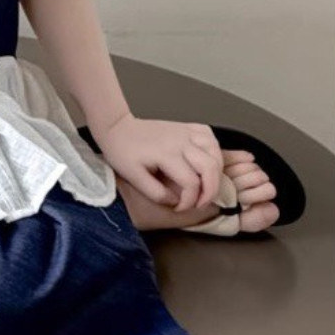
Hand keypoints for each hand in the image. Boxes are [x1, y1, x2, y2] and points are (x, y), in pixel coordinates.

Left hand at [91, 114, 224, 212]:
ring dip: (217, 172)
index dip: (190, 202)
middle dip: (211, 191)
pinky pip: (210, 136)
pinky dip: (214, 150)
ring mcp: (185, 132)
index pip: (191, 183)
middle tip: (200, 203)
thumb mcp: (133, 177)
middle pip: (210, 168)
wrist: (117, 128)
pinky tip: (208, 161)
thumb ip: (156, 193)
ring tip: (207, 185)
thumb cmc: (122, 152)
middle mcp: (180, 141)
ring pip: (215, 151)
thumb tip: (176, 202)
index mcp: (165, 154)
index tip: (180, 207)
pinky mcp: (186, 127)